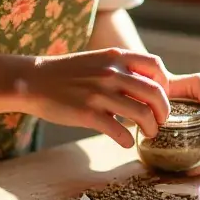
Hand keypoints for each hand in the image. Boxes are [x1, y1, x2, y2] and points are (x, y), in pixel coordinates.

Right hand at [16, 48, 169, 148]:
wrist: (34, 80)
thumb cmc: (68, 73)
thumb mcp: (98, 60)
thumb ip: (121, 68)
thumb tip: (147, 86)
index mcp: (116, 56)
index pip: (156, 66)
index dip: (164, 84)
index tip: (160, 97)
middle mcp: (111, 73)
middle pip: (155, 94)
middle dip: (163, 112)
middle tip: (160, 121)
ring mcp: (100, 93)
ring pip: (142, 114)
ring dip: (151, 128)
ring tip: (148, 133)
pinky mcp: (88, 114)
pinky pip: (119, 132)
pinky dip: (127, 140)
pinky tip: (125, 142)